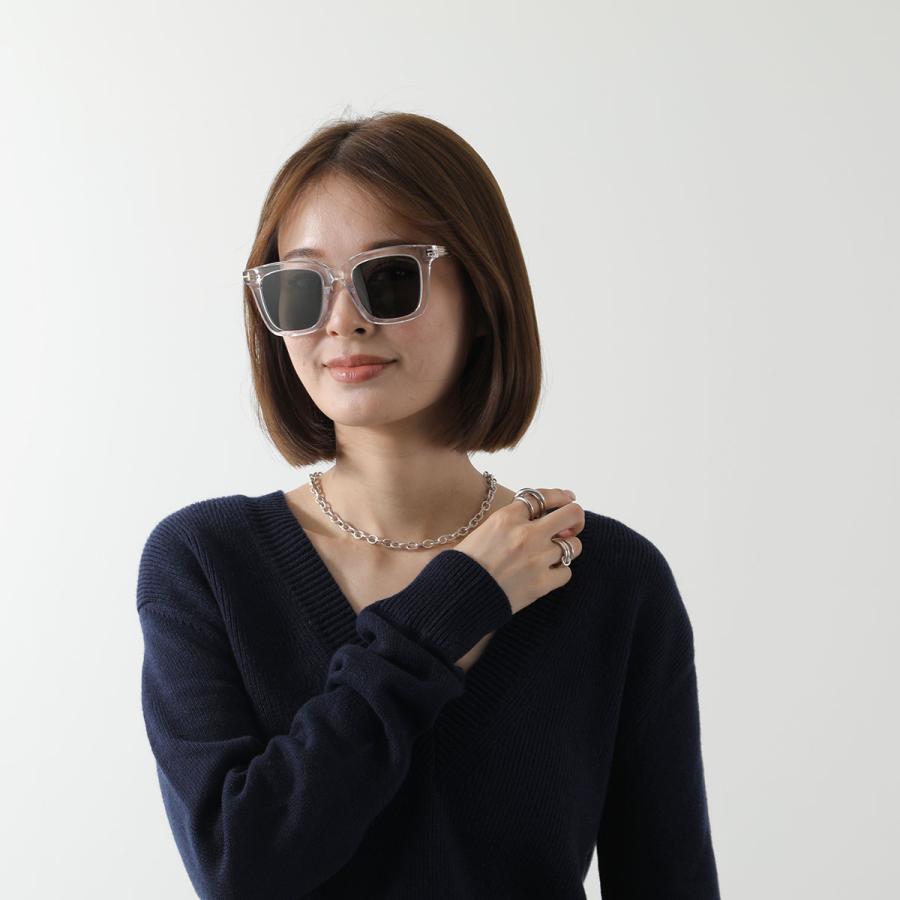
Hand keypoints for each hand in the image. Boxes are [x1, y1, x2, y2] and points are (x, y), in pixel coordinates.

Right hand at [455, 487, 583, 616]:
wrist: (457, 597)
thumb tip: (533, 515)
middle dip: (575, 518)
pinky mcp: (541, 583)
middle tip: (572, 526)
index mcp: (506, 517)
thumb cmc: (464, 565)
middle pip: (571, 514)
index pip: (543, 496)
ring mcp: (537, 559)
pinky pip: (567, 572)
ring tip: (555, 554)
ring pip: (574, 545)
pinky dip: (559, 572)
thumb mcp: (481, 530)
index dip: (559, 496)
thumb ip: (509, 520)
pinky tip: (547, 573)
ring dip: (567, 548)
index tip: (567, 498)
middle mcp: (526, 534)